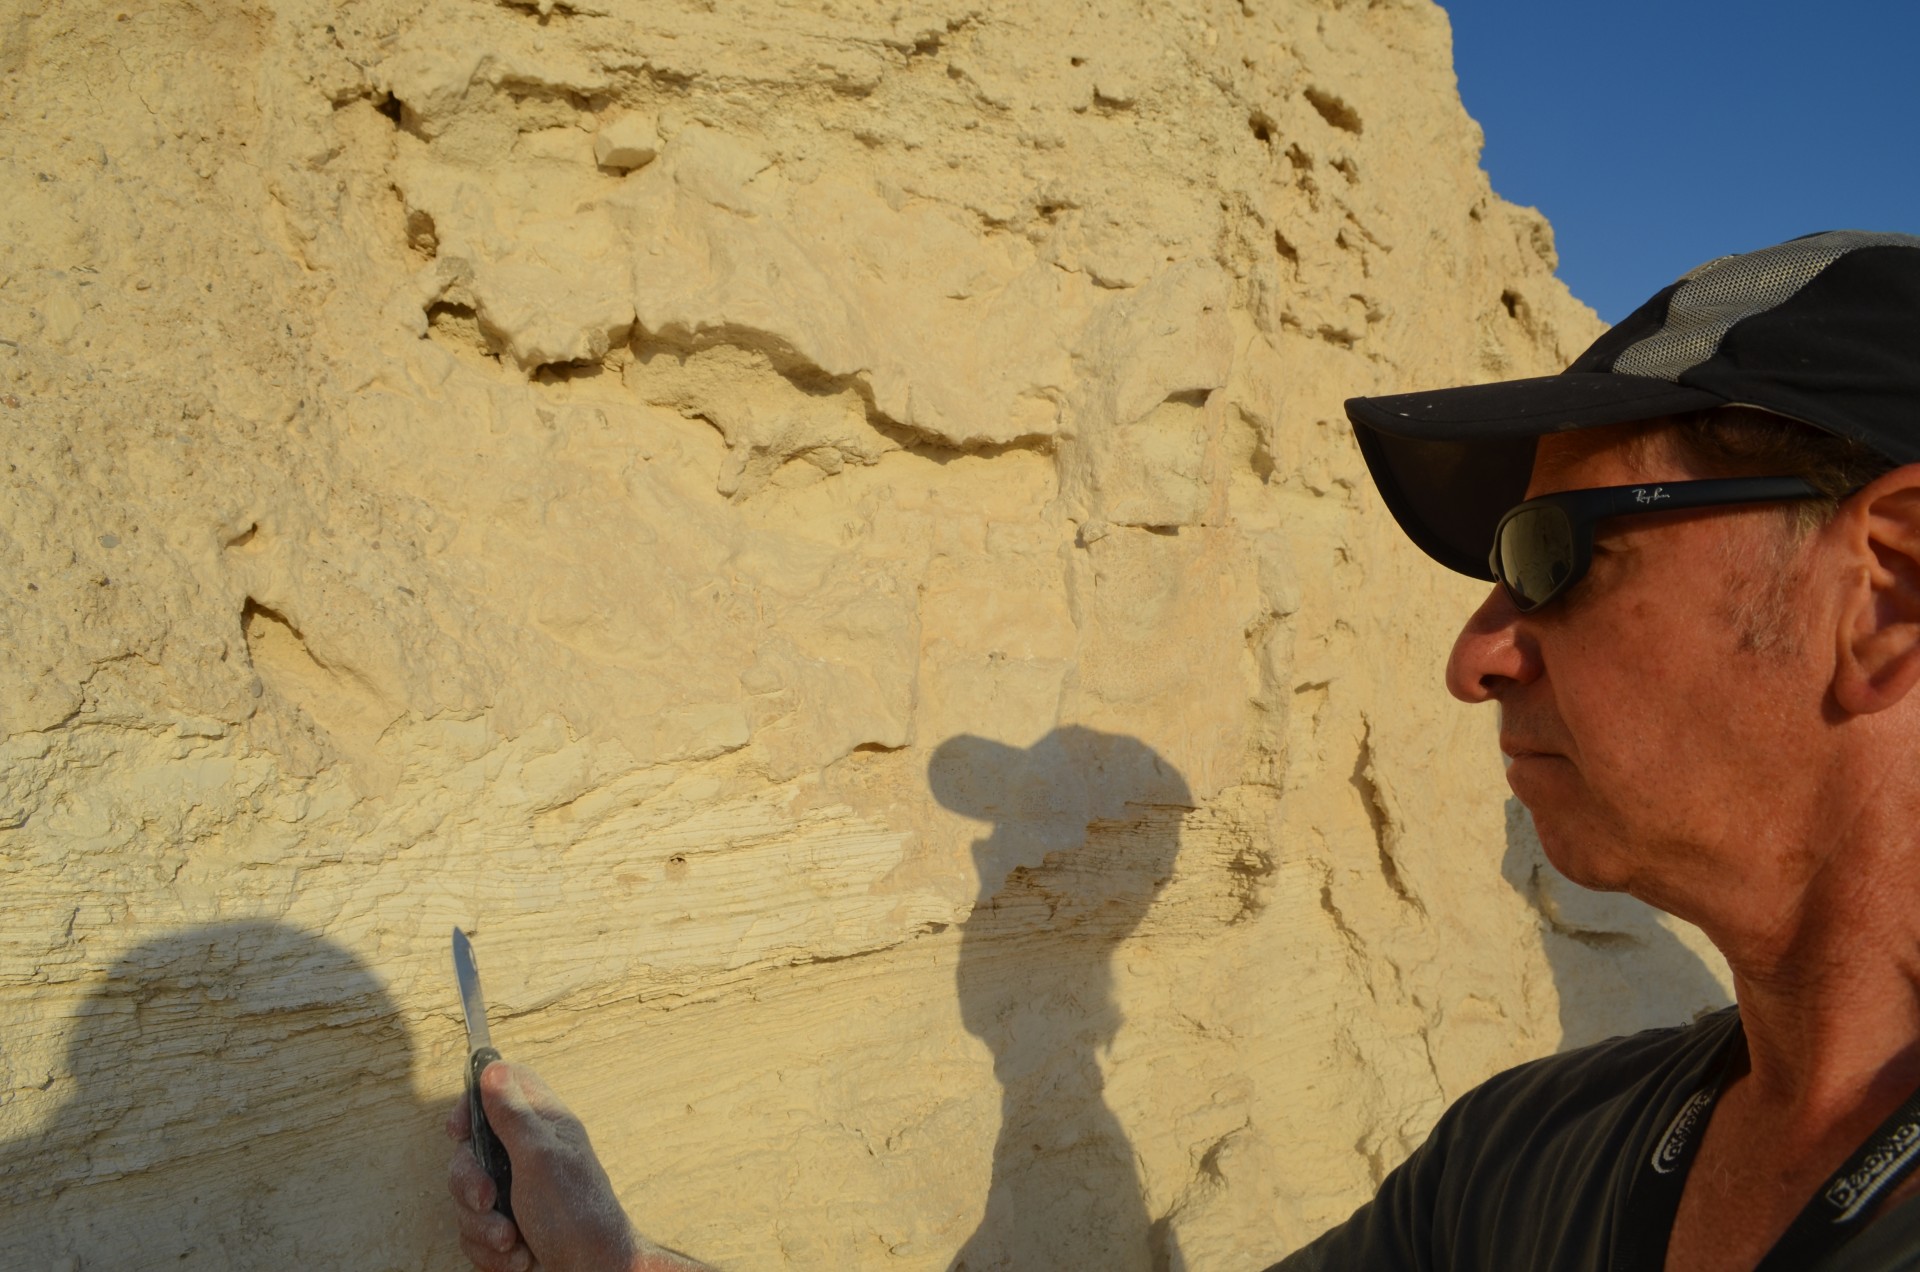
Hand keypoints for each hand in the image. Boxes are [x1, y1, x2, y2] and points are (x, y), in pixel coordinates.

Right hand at [446, 1061, 711, 1271]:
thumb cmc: (577, 1214)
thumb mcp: (540, 1156)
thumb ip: (512, 1114)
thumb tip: (491, 1067)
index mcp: (542, 1125)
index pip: (500, 1088)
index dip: (472, 1103)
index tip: (459, 1130)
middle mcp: (526, 1154)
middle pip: (469, 1151)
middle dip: (471, 1184)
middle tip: (490, 1200)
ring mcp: (515, 1192)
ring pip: (466, 1199)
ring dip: (484, 1227)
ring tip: (513, 1240)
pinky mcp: (506, 1227)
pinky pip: (472, 1234)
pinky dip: (490, 1251)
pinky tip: (518, 1257)